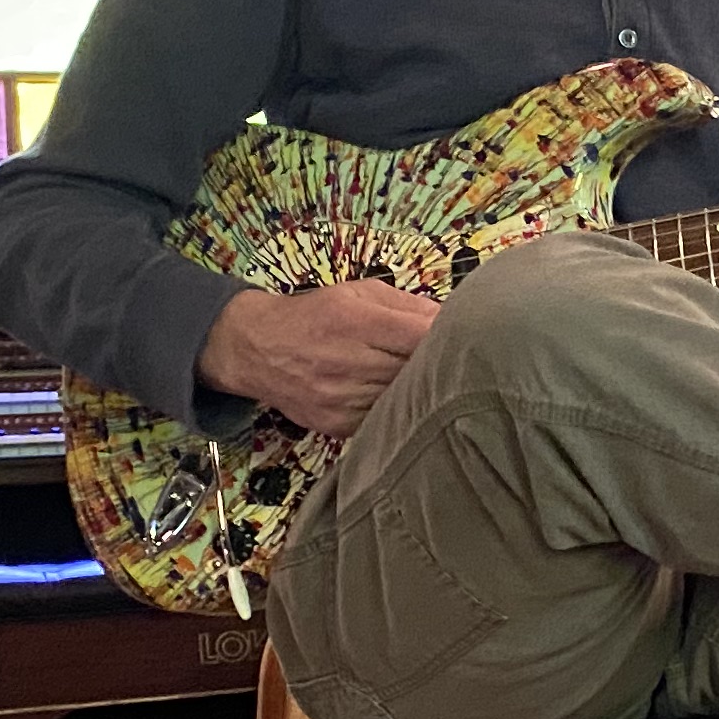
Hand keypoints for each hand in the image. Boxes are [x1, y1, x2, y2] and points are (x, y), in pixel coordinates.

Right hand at [198, 280, 437, 437]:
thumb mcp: (359, 293)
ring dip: (420, 390)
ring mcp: (341, 399)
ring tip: (426, 380)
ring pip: (403, 399)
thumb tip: (451, 319)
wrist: (258, 349)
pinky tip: (400, 399)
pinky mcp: (338, 425)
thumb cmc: (316, 315)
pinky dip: (397, 410)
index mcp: (354, 322)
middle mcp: (347, 362)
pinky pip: (384, 420)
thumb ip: (408, 304)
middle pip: (416, 370)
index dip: (446, 338)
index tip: (461, 336)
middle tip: (450, 359)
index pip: (421, 336)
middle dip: (436, 364)